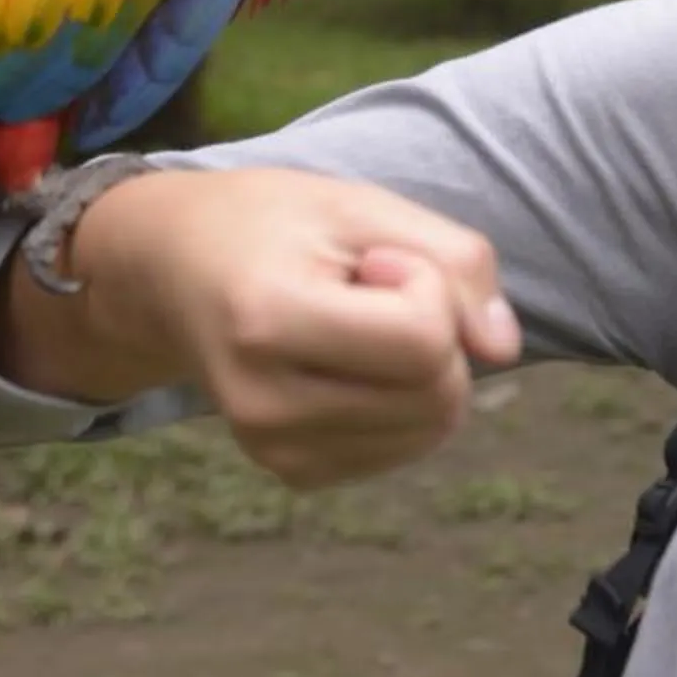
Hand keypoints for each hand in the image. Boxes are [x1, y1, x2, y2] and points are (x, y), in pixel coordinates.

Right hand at [65, 168, 522, 488]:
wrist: (172, 267)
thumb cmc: (273, 223)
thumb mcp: (360, 205)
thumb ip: (453, 260)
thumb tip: (504, 350)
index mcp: (267, 322)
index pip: (423, 341)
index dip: (427, 285)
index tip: (378, 256)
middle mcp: (263, 404)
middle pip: (437, 393)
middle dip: (436, 329)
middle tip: (368, 284)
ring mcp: (273, 449)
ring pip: (430, 427)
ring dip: (424, 367)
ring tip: (352, 319)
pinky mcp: (290, 471)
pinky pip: (403, 446)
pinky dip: (403, 400)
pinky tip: (347, 358)